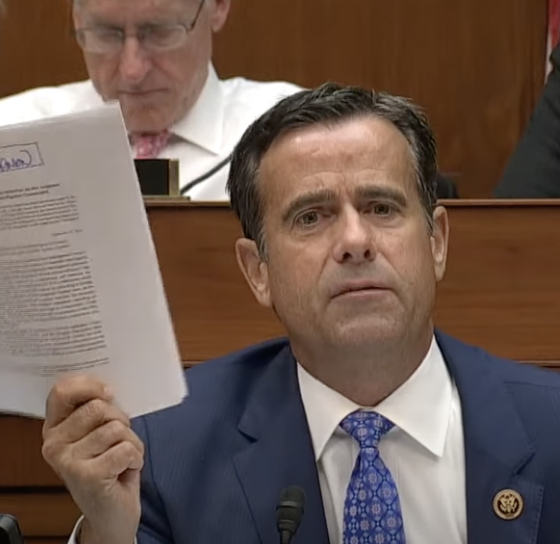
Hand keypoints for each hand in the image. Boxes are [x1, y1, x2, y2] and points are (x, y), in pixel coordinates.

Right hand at [42, 376, 143, 543]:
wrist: (110, 515)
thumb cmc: (109, 466)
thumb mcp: (98, 434)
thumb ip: (97, 410)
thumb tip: (109, 388)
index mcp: (54, 428)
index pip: (62, 391)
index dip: (90, 385)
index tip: (109, 393)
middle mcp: (53, 444)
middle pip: (99, 407)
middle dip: (121, 421)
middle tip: (118, 441)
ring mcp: (68, 461)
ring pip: (116, 427)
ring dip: (131, 442)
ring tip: (122, 459)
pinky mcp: (87, 476)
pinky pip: (126, 448)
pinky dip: (136, 457)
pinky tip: (126, 470)